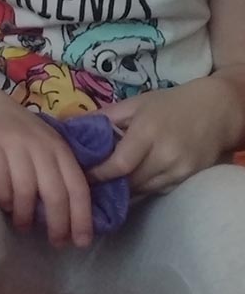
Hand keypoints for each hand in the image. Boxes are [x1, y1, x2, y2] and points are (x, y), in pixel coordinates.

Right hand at [0, 97, 92, 247]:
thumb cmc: (19, 130)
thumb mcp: (45, 142)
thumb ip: (58, 168)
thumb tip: (73, 214)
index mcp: (58, 146)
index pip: (77, 186)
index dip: (81, 217)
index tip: (81, 241)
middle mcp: (39, 144)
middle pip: (54, 193)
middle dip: (57, 224)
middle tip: (55, 242)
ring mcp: (13, 143)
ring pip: (26, 190)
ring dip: (26, 216)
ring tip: (23, 226)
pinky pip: (0, 181)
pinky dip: (4, 199)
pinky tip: (4, 206)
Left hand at [90, 78, 238, 194]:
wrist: (216, 110)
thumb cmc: (172, 104)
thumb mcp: (137, 103)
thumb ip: (108, 116)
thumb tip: (76, 126)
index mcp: (147, 131)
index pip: (119, 164)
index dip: (99, 173)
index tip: (81, 175)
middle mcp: (164, 154)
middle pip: (130, 181)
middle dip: (108, 184)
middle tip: (87, 184)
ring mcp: (178, 169)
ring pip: (143, 190)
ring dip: (124, 190)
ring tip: (104, 187)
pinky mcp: (188, 179)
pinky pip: (158, 190)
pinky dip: (142, 190)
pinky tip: (130, 187)